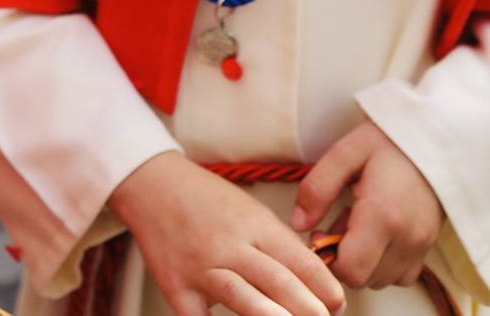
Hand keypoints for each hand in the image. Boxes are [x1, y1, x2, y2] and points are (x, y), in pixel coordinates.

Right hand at [110, 151, 345, 315]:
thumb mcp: (250, 210)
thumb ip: (279, 244)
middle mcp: (229, 246)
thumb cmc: (206, 199)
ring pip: (242, 298)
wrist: (151, 185)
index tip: (338, 303)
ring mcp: (200, 267)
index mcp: (254, 225)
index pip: (300, 260)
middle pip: (278, 282)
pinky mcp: (175, 285)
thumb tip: (315, 281)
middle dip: (309, 308)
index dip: (325, 287)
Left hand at [292, 121, 442, 289]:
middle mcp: (407, 238)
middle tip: (335, 226)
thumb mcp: (345, 153)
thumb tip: (298, 224)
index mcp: (383, 216)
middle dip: (342, 260)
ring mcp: (422, 245)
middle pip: (364, 280)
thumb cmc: (389, 142)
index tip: (320, 235)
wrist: (437, 140)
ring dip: (363, 261)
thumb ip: (317, 188)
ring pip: (383, 279)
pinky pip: (402, 273)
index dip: (328, 260)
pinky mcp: (429, 245)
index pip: (351, 271)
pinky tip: (375, 233)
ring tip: (356, 225)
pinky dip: (383, 263)